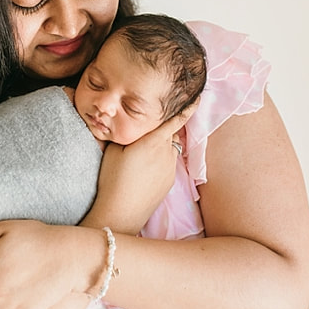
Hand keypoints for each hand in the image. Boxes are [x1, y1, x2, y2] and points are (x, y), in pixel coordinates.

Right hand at [86, 99, 198, 233]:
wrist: (121, 211)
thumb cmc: (112, 178)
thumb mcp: (113, 149)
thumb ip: (125, 133)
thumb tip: (126, 123)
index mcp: (153, 142)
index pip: (174, 120)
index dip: (186, 108)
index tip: (196, 96)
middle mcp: (167, 154)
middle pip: (170, 133)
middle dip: (163, 127)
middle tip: (150, 122)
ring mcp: (170, 169)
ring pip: (170, 149)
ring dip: (162, 144)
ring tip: (145, 148)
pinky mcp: (169, 182)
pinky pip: (169, 163)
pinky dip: (161, 159)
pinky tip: (144, 167)